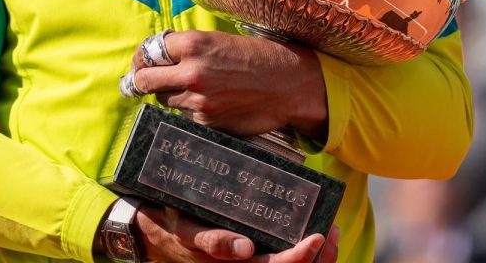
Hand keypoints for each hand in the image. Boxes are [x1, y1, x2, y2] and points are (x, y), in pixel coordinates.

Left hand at [127, 31, 326, 139]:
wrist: (290, 84)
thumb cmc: (259, 58)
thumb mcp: (220, 41)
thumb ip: (189, 49)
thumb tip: (160, 58)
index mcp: (193, 44)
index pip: (149, 51)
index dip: (142, 57)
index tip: (141, 62)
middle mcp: (191, 71)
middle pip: (145, 79)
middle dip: (143, 80)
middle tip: (144, 80)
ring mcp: (197, 99)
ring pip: (164, 99)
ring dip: (171, 95)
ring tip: (194, 88)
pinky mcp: (206, 120)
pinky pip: (184, 115)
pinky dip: (190, 109)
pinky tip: (211, 101)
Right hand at [137, 204, 338, 262]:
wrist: (153, 233)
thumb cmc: (171, 225)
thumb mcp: (186, 231)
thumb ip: (212, 241)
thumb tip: (244, 249)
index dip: (298, 258)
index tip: (316, 239)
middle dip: (317, 257)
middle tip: (332, 231)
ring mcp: (247, 262)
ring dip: (316, 256)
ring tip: (332, 231)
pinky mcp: (248, 256)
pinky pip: (277, 259)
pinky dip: (304, 253)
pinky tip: (317, 236)